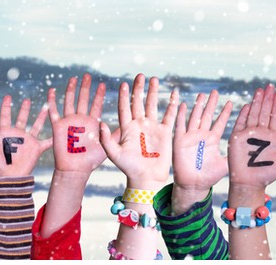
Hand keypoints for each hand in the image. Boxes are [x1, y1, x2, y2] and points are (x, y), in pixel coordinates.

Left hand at [0, 95, 51, 176]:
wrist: (10, 178)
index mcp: (6, 133)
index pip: (5, 116)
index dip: (6, 106)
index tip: (8, 96)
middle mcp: (18, 135)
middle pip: (22, 118)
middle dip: (24, 109)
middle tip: (27, 99)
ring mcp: (28, 141)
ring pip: (37, 125)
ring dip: (41, 116)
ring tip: (46, 106)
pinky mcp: (37, 148)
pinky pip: (48, 141)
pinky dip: (54, 137)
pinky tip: (61, 130)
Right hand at [48, 74, 113, 173]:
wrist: (75, 169)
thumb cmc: (92, 160)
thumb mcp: (108, 145)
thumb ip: (116, 134)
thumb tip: (130, 124)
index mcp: (92, 122)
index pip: (96, 105)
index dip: (98, 95)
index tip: (102, 84)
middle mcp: (80, 119)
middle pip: (82, 99)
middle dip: (85, 87)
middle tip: (88, 75)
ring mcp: (68, 122)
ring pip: (69, 102)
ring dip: (70, 90)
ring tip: (73, 79)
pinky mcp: (57, 126)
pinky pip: (53, 112)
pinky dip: (52, 101)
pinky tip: (52, 91)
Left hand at [99, 74, 178, 189]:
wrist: (146, 178)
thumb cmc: (128, 168)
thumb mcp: (114, 154)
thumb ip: (106, 139)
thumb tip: (100, 123)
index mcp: (127, 128)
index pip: (125, 107)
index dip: (124, 96)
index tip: (124, 84)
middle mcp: (139, 124)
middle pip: (139, 102)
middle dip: (139, 89)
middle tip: (140, 75)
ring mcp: (153, 127)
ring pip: (153, 105)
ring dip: (154, 92)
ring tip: (154, 79)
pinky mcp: (165, 132)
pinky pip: (169, 115)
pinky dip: (172, 105)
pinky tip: (174, 94)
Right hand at [173, 91, 231, 190]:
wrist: (194, 185)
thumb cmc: (209, 176)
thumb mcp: (225, 164)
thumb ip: (234, 156)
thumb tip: (250, 152)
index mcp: (213, 139)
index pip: (220, 122)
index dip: (225, 113)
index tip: (231, 102)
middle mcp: (202, 136)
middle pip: (207, 116)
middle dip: (212, 104)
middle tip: (216, 91)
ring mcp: (190, 137)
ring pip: (195, 117)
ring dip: (198, 106)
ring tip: (202, 95)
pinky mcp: (180, 141)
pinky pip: (180, 126)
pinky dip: (181, 115)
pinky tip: (183, 104)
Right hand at [228, 84, 275, 189]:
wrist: (248, 183)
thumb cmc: (265, 176)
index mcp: (273, 138)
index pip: (275, 118)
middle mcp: (262, 134)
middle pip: (265, 112)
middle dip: (267, 99)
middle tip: (269, 86)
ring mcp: (249, 135)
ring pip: (254, 114)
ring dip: (257, 102)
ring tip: (260, 90)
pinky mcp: (237, 138)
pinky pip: (241, 123)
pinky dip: (244, 114)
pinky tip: (248, 105)